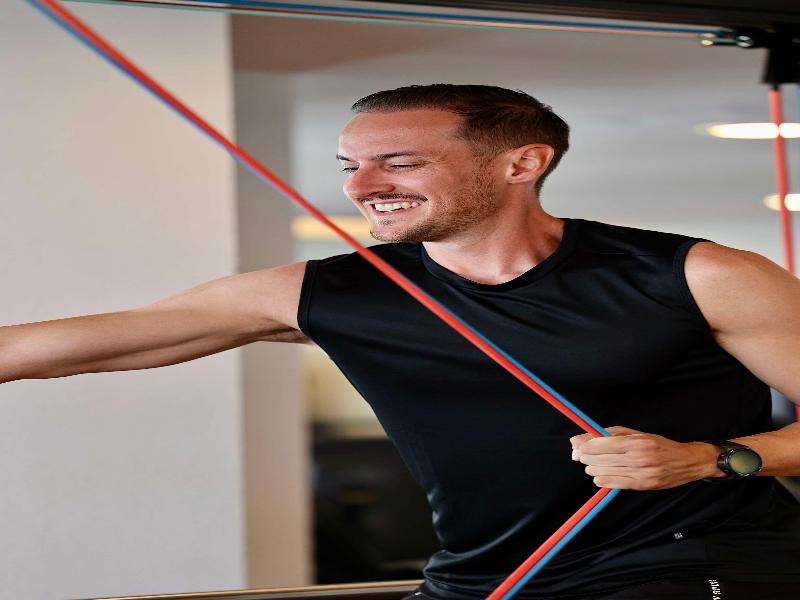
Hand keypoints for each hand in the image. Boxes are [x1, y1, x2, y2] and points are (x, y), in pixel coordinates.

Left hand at [570, 426, 721, 489]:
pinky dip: (602, 480)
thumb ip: (611, 434)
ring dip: (592, 468)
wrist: (687, 462)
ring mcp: (641, 474)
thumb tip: (585, 438)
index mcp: (636, 442)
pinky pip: (615, 484)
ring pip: (605, 472)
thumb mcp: (637, 433)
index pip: (602, 444)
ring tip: (590, 465)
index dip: (585, 446)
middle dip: (585, 457)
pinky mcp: (643, 486)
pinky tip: (598, 476)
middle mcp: (638, 458)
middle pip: (600, 459)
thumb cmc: (659, 445)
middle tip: (579, 455)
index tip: (576, 445)